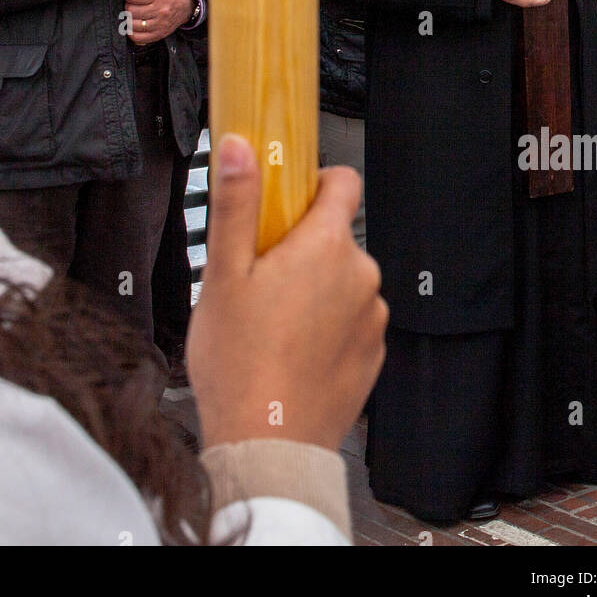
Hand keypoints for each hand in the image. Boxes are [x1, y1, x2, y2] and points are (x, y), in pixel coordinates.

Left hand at [125, 0, 193, 43]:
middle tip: (132, 5)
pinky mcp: (158, 34)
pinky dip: (132, 32)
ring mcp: (160, 24)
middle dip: (128, 6)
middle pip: (131, 11)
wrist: (185, 6)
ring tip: (133, 14)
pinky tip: (134, 25)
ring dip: (130, 19)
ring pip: (133, 24)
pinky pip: (137, 38)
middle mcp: (161, 10)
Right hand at [188, 134, 386, 450]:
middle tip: (257, 276)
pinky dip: (325, 327)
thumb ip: (237, 204)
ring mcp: (371, 318)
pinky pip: (349, 322)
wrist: (268, 447)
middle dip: (301, 246)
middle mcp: (361, 277)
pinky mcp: (372, 355)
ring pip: (341, 281)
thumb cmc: (241, 366)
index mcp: (327, 247)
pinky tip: (289, 350)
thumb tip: (239, 149)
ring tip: (269, 321)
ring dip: (314, 289)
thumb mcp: (223, 274)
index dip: (315, 182)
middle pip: (335, 236)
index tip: (288, 195)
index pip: (343, 182)